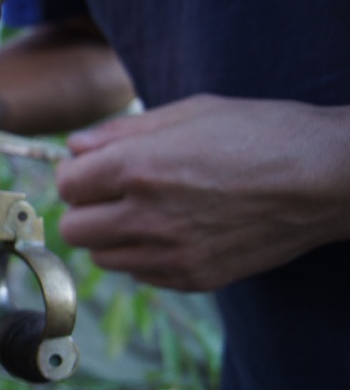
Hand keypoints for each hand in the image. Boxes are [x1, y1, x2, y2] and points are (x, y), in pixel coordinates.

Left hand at [55, 94, 349, 290]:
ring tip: (145, 212)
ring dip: (112, 236)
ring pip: (103, 257)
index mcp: (138, 167)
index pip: (66, 185)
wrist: (327, 177)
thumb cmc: (263, 133)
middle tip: (113, 193)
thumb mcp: (191, 111)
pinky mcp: (194, 277)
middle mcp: (146, 215)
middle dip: (86, 208)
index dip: (77, 174)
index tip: (92, 168)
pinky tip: (172, 232)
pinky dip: (144, 256)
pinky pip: (140, 274)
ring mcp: (171, 253)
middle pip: (74, 229)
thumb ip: (122, 131)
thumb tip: (76, 148)